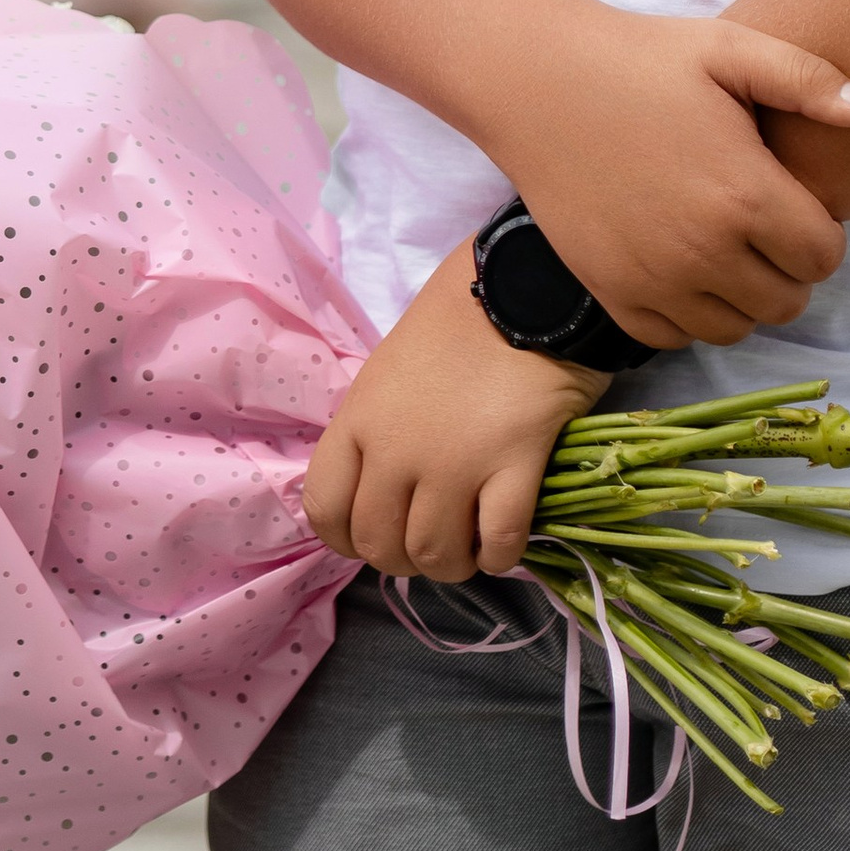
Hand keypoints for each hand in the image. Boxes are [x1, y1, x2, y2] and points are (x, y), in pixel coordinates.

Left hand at [304, 246, 603, 581]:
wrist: (525, 287)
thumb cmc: (457, 320)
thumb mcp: (389, 369)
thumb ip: (377, 429)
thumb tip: (383, 492)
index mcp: (360, 419)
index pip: (324, 510)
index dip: (345, 539)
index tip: (374, 535)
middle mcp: (396, 450)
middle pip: (380, 546)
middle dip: (405, 558)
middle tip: (433, 539)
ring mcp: (454, 462)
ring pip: (437, 556)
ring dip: (454, 564)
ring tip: (471, 546)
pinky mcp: (514, 467)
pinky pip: (498, 545)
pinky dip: (500, 557)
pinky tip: (504, 543)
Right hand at [494, 13, 849, 348]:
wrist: (536, 79)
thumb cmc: (639, 57)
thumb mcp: (729, 49)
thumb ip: (809, 81)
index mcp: (745, 196)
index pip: (825, 258)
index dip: (819, 232)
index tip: (792, 202)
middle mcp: (704, 252)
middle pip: (787, 302)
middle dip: (786, 268)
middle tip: (760, 223)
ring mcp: (654, 280)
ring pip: (735, 329)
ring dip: (741, 295)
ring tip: (721, 243)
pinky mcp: (612, 293)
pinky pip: (674, 338)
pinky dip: (687, 313)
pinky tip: (680, 264)